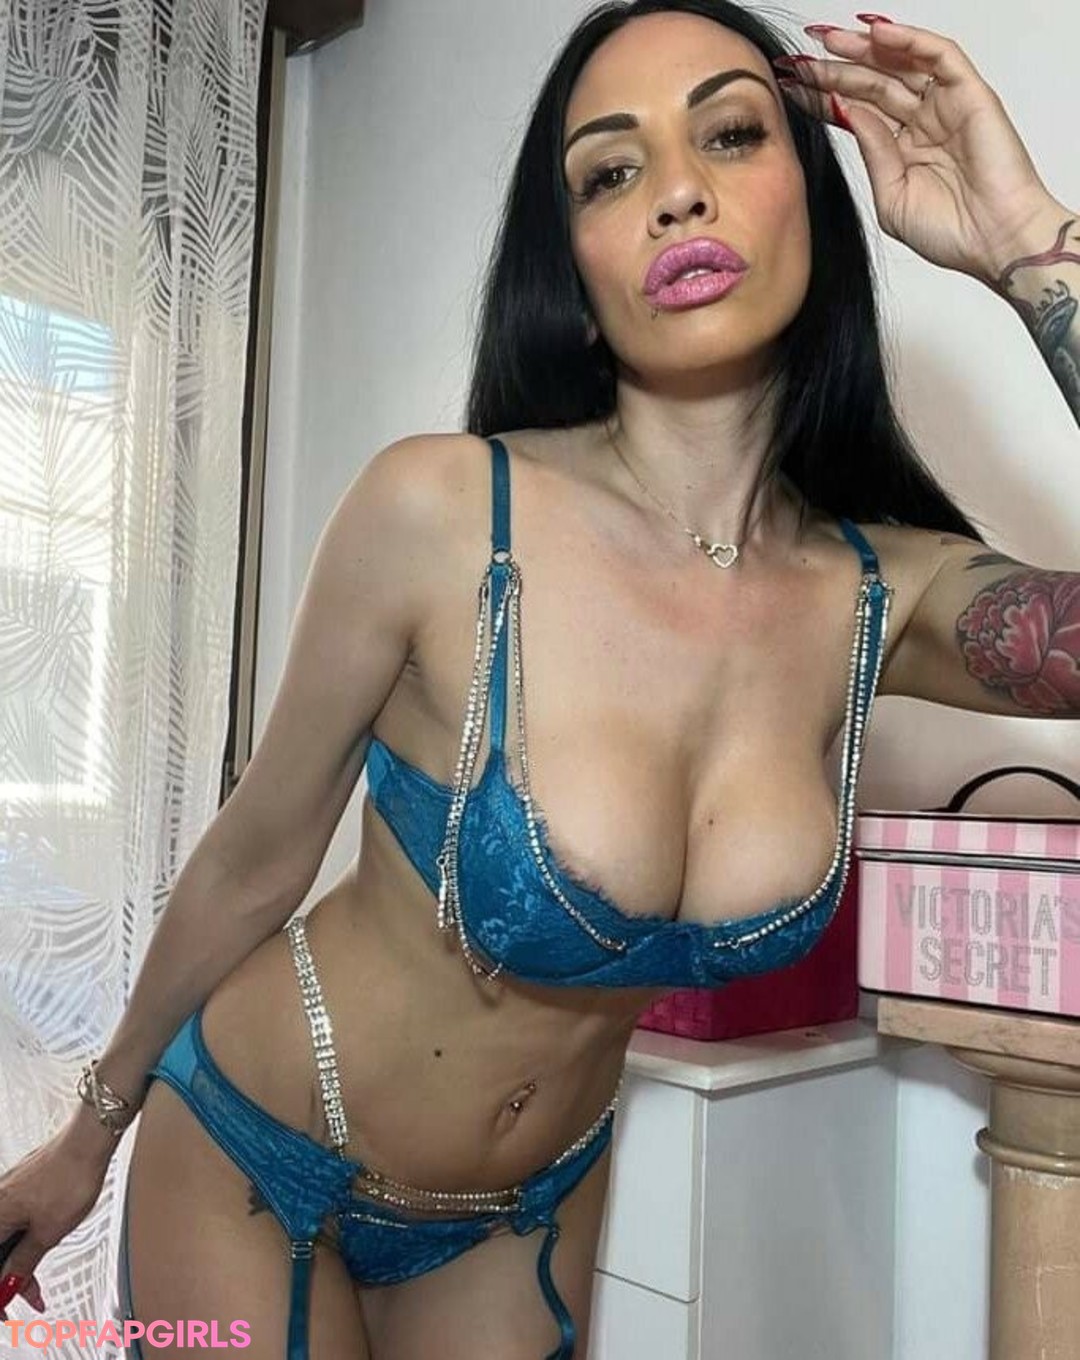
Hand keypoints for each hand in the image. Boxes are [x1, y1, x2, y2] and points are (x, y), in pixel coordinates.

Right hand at [0, 1121, 111, 1318]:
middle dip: (8, 1279)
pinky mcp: (22, 1186)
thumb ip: (23, 1263)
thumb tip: (8, 1284)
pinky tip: (39, 1251)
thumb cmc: (70, 1176)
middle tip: (24, 1297)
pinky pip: (15, 1221)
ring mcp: (8, 1192)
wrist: (89, 1141)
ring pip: (6, 1238)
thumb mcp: (48, 1234)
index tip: (5, 1309)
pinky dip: (25, 1241)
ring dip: (19, 1263)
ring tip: (37, 1281)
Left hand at [776, 15, 1062, 283]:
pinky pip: (939, 55)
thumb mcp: (891, 196)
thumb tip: (847, 110)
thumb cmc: (951, 232)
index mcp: (900, 147)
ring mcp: (945, 105)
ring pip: (899, 63)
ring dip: (862, 49)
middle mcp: (921, 121)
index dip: (821, 96)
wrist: (994, 242)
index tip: (787, 87)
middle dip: (832, 68)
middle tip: (797, 58)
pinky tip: (876, 34)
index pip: (854, 110)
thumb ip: (871, 151)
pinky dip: (909, 41)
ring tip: (827, 40)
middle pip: (871, 82)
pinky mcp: (970, 94)